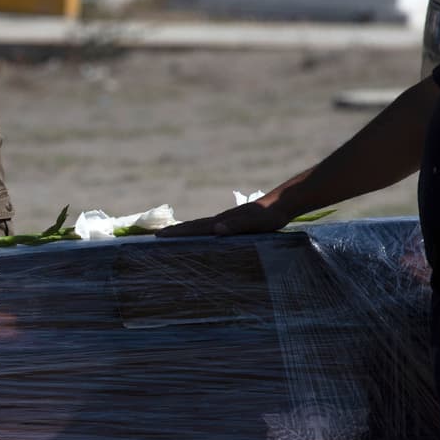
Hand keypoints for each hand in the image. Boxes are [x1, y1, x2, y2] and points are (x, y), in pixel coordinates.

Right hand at [156, 200, 292, 237]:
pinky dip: (199, 232)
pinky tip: (201, 236)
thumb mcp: (255, 223)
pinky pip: (210, 228)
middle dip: (175, 231)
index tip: (159, 235)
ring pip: (200, 226)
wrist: (282, 203)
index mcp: (222, 220)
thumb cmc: (270, 217)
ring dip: (185, 230)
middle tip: (157, 235)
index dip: (177, 232)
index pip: (194, 227)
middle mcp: (220, 219)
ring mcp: (226, 220)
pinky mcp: (233, 223)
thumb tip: (215, 228)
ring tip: (172, 235)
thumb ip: (236, 225)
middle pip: (193, 225)